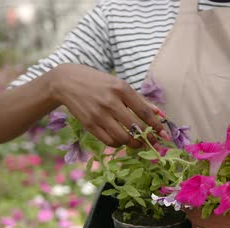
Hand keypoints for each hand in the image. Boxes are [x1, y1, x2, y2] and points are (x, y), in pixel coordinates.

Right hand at [49, 63, 168, 147]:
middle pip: (135, 127)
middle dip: (148, 138)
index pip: (144, 111)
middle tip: (153, 143)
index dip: (156, 125)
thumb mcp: (119, 85)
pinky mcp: (89, 124)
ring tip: (137, 143)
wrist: (66, 82)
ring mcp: (98, 114)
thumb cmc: (98, 83)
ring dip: (133, 143)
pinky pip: (109, 141)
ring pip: (123, 137)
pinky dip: (119, 143)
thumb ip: (141, 100)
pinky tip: (121, 140)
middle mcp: (110, 101)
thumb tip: (161, 114)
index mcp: (121, 88)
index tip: (164, 134)